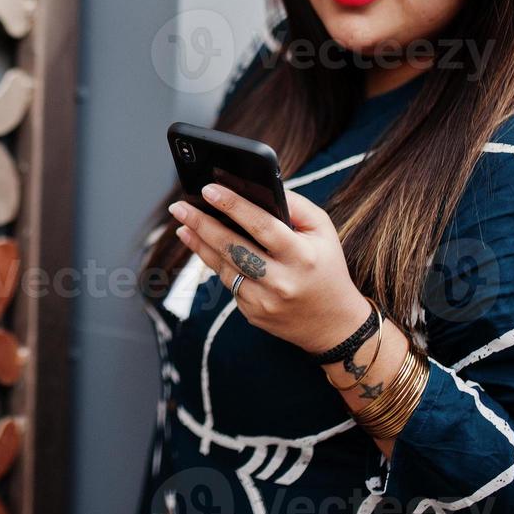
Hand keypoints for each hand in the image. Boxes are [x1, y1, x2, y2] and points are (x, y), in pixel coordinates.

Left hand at [167, 183, 371, 354]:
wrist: (334, 324)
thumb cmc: (326, 267)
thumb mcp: (323, 232)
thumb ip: (296, 207)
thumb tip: (260, 189)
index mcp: (301, 256)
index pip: (262, 226)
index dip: (233, 206)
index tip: (208, 189)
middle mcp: (281, 280)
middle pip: (233, 248)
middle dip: (201, 223)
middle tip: (179, 205)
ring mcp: (265, 301)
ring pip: (223, 267)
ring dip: (199, 242)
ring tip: (182, 222)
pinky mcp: (253, 313)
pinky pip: (227, 283)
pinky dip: (212, 261)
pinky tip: (199, 244)